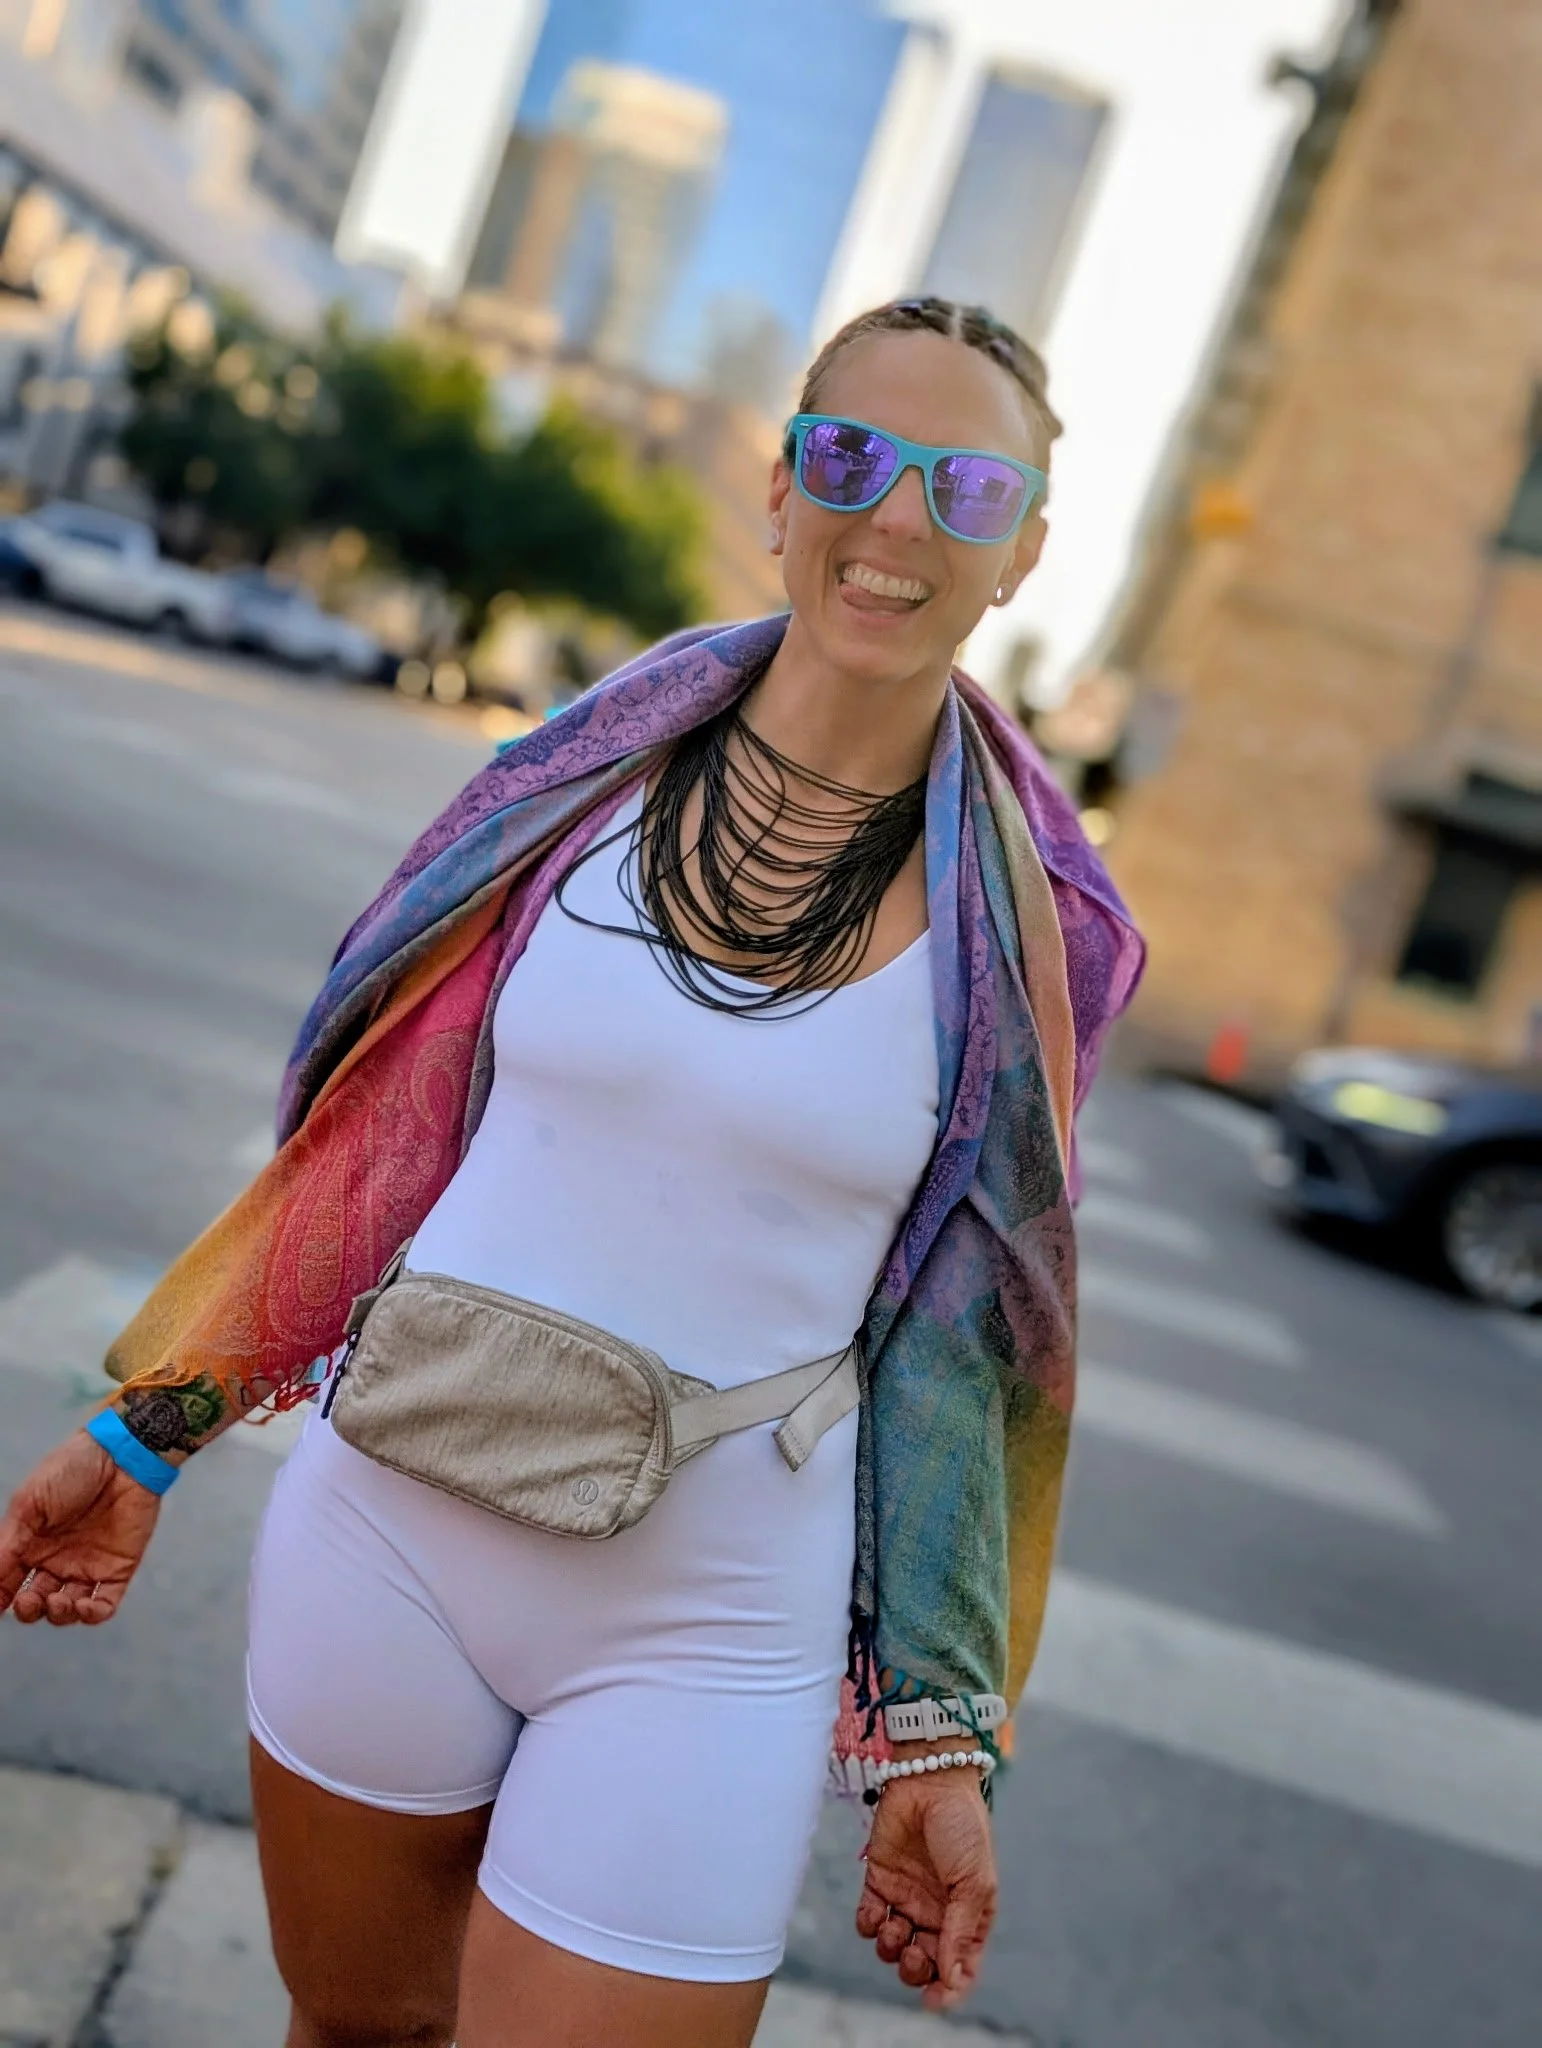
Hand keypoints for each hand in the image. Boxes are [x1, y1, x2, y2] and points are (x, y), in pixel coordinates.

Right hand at [0, 1431, 161, 1625]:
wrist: (122, 1454)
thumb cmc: (70, 1470)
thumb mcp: (28, 1505)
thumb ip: (7, 1546)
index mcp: (29, 1545)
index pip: (7, 1584)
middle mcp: (56, 1560)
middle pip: (35, 1603)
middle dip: (28, 1611)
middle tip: (29, 1602)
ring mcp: (87, 1566)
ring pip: (66, 1610)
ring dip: (57, 1615)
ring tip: (56, 1602)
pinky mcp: (118, 1568)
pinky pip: (104, 1604)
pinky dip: (92, 1615)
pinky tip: (82, 1607)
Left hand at [855, 1765, 996, 2010]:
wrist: (929, 1781)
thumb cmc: (962, 1828)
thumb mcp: (974, 1882)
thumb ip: (960, 1932)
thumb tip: (950, 1979)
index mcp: (968, 1916)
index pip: (960, 1967)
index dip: (948, 1990)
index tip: (934, 1998)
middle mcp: (937, 1912)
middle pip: (924, 1963)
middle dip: (916, 1970)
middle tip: (915, 1952)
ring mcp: (908, 1897)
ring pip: (893, 1947)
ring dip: (891, 1948)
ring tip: (896, 1927)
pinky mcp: (880, 1881)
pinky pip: (869, 1920)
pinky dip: (869, 1925)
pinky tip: (876, 1913)